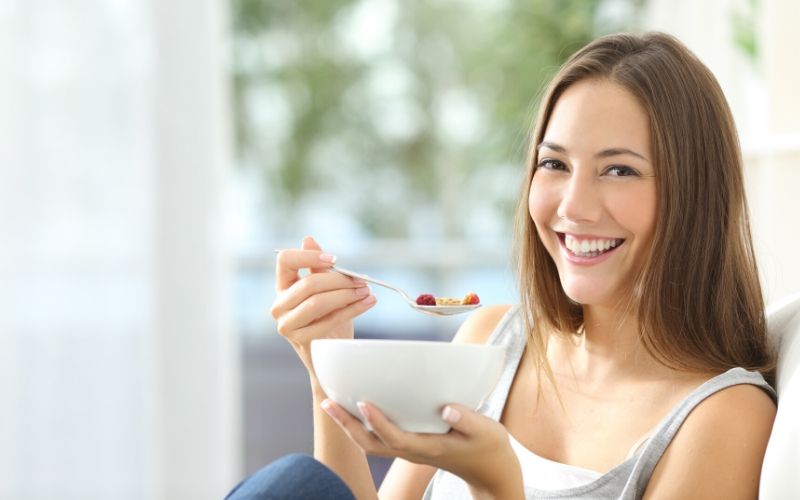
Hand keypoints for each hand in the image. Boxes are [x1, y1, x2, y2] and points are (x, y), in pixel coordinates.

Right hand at [270, 236, 376, 367]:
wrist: (330, 356)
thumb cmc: (328, 318)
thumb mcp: (325, 290)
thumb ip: (318, 268)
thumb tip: (308, 239)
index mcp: (282, 287)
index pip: (284, 261)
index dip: (309, 256)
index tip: (334, 259)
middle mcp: (279, 306)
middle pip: (308, 284)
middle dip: (339, 279)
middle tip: (361, 279)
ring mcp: (288, 325)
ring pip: (318, 302)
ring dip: (347, 294)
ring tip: (366, 291)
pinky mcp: (302, 340)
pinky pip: (330, 320)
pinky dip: (353, 309)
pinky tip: (368, 302)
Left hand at [321, 400, 523, 498]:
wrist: (491, 473)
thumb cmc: (489, 449)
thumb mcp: (487, 431)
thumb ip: (467, 418)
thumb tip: (446, 407)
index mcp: (428, 448)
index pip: (395, 437)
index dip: (377, 421)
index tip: (363, 402)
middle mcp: (413, 451)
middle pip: (370, 444)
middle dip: (347, 424)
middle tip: (327, 402)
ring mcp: (410, 450)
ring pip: (371, 443)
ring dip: (349, 425)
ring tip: (331, 403)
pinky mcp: (412, 445)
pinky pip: (379, 438)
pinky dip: (362, 424)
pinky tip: (357, 407)